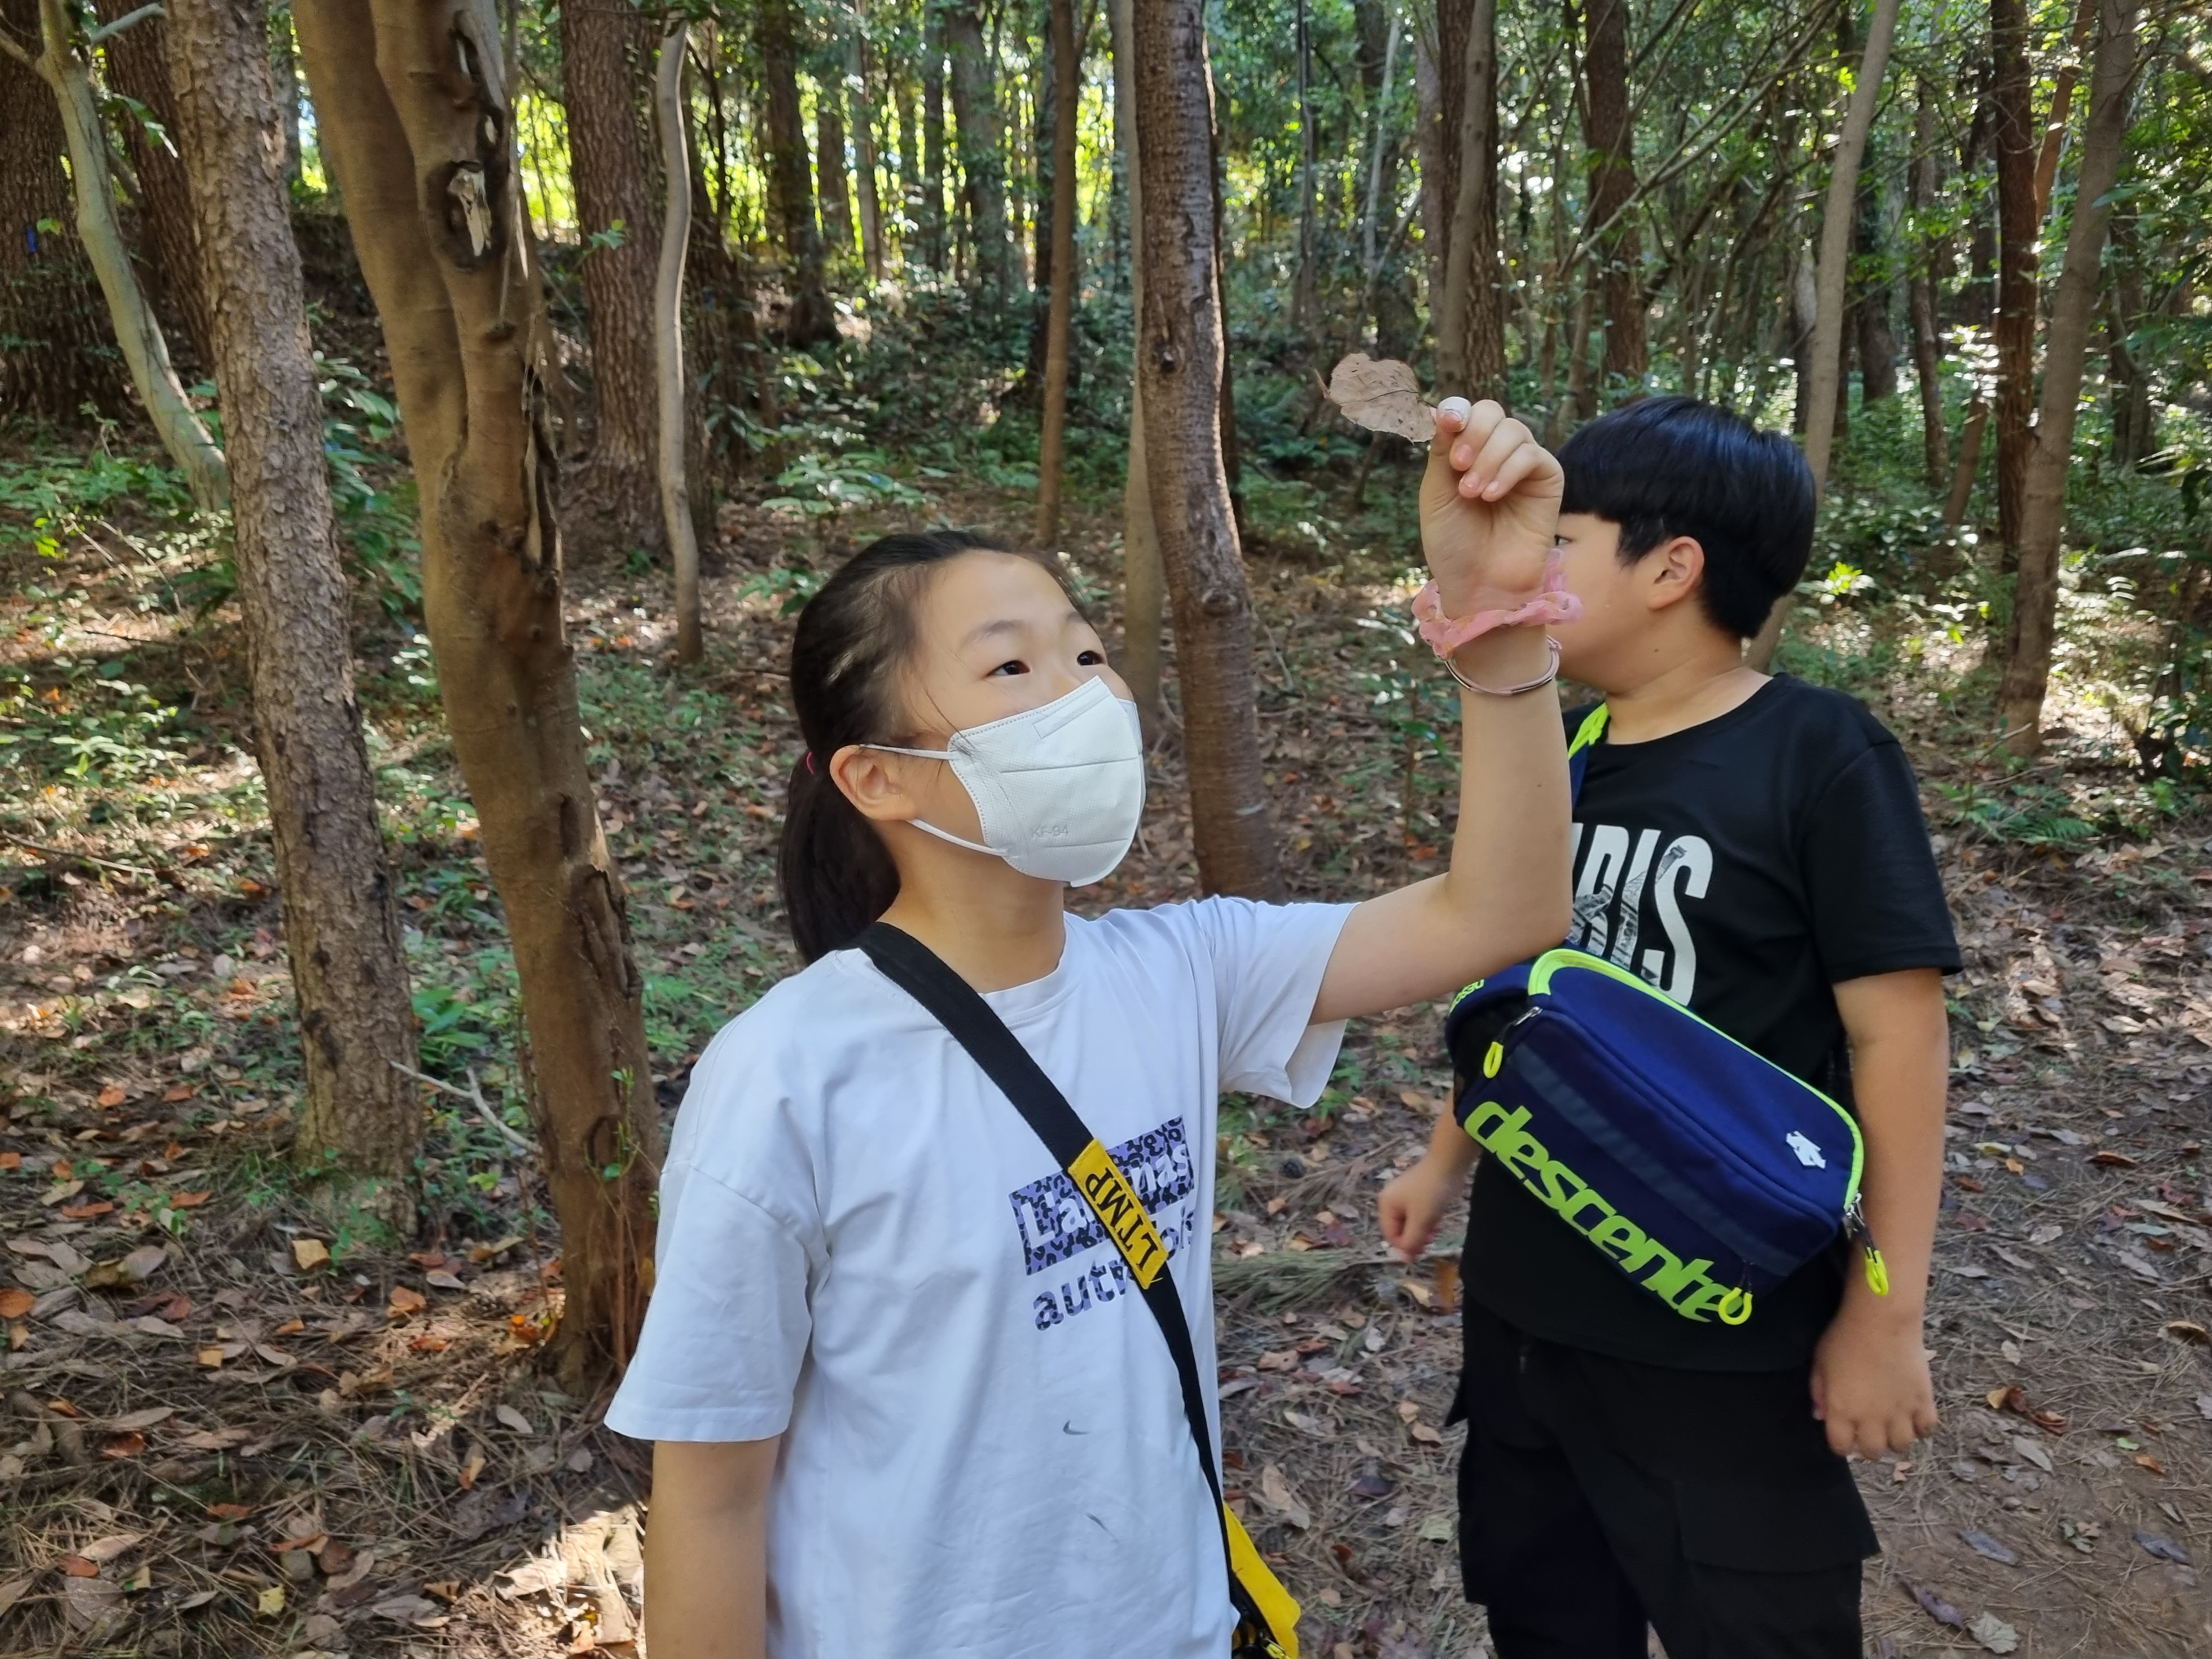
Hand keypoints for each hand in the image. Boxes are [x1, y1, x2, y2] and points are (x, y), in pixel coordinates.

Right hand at [1379, 1154, 1460, 1262]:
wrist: (1448, 1164)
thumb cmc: (1430, 1193)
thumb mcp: (1420, 1221)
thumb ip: (1411, 1242)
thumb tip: (1404, 1260)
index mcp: (1387, 1205)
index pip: (1391, 1235)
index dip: (1405, 1247)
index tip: (1422, 1251)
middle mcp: (1392, 1200)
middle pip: (1400, 1229)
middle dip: (1415, 1237)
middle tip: (1431, 1240)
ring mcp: (1405, 1196)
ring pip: (1412, 1223)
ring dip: (1423, 1230)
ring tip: (1435, 1230)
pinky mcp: (1419, 1194)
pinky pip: (1419, 1214)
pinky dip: (1428, 1220)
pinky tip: (1437, 1219)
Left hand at [1419, 400, 1563, 617]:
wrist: (1479, 584)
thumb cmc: (1454, 543)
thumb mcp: (1436, 493)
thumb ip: (1442, 450)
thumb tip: (1443, 407)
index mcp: (1466, 452)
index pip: (1468, 412)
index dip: (1459, 411)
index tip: (1447, 423)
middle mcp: (1495, 453)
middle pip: (1492, 412)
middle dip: (1473, 433)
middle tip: (1458, 467)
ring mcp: (1523, 465)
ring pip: (1512, 430)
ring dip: (1488, 458)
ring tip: (1472, 494)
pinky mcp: (1547, 479)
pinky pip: (1531, 455)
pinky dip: (1508, 471)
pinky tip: (1492, 496)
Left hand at [1809, 1300, 1938, 1458]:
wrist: (1882, 1320)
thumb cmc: (1845, 1337)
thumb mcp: (1820, 1362)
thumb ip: (1818, 1392)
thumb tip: (1820, 1416)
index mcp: (1842, 1411)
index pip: (1841, 1448)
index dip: (1842, 1443)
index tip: (1844, 1433)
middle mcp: (1871, 1419)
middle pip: (1873, 1453)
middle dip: (1869, 1444)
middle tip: (1869, 1428)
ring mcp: (1900, 1413)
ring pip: (1901, 1446)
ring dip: (1895, 1437)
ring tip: (1891, 1422)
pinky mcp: (1923, 1401)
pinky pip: (1927, 1429)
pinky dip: (1921, 1426)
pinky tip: (1913, 1414)